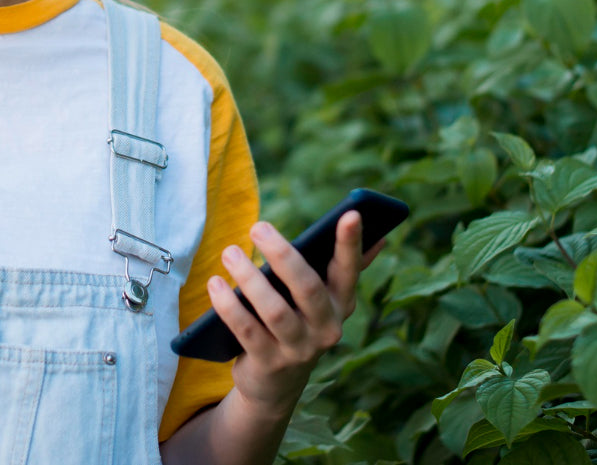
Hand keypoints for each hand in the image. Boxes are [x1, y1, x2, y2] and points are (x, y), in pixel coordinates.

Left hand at [206, 212, 385, 417]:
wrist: (276, 383)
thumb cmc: (297, 322)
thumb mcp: (320, 299)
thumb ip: (343, 268)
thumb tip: (381, 236)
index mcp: (341, 304)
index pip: (349, 270)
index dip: (351, 243)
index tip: (351, 213)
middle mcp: (326, 329)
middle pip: (307, 287)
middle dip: (283, 255)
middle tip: (257, 226)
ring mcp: (299, 349)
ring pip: (274, 310)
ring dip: (249, 278)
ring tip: (230, 252)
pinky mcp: (269, 364)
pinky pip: (247, 331)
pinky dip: (229, 306)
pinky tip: (215, 284)